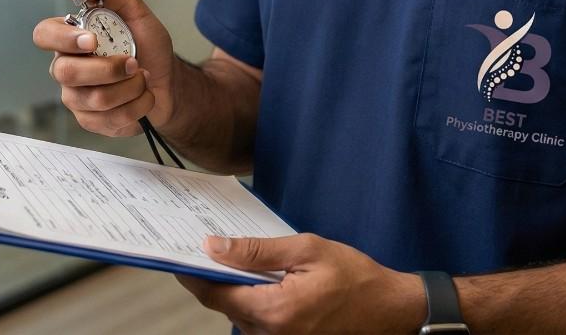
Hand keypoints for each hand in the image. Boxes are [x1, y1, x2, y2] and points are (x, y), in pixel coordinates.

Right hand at [32, 0, 176, 136]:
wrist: (170, 81)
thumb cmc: (148, 46)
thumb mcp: (133, 10)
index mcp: (70, 38)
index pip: (44, 34)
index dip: (64, 39)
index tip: (93, 40)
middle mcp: (67, 67)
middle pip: (66, 72)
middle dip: (108, 68)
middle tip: (133, 62)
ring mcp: (76, 97)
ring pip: (94, 98)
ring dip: (131, 86)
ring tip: (142, 77)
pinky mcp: (91, 121)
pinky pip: (110, 118)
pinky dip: (138, 104)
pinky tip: (143, 95)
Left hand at [178, 234, 426, 334]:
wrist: (389, 310)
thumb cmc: (353, 277)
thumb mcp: (306, 250)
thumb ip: (257, 251)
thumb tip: (215, 246)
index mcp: (273, 312)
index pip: (215, 294)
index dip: (192, 273)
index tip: (175, 253)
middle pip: (223, 304)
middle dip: (211, 276)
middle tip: (202, 244)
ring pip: (238, 313)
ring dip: (231, 287)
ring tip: (230, 256)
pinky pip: (255, 320)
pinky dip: (249, 298)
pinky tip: (256, 277)